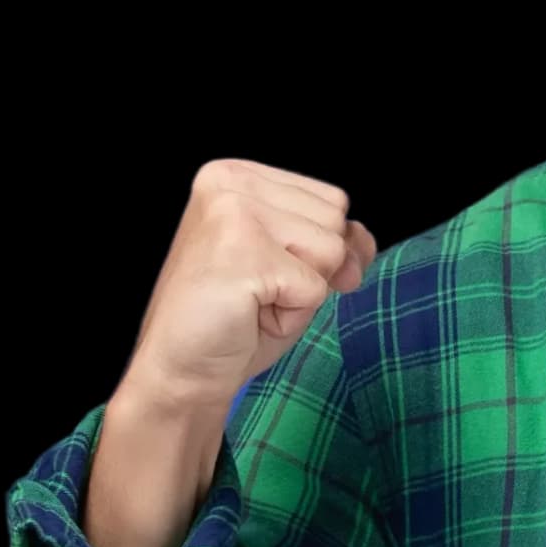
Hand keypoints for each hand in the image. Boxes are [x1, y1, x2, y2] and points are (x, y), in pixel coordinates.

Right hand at [127, 159, 375, 404]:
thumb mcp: (294, 269)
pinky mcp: (243, 252)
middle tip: (257, 290)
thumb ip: (334, 241)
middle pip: (336, 218)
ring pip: (332, 249)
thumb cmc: (233, 321)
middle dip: (313, 268)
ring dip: (303, 291)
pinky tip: (249, 315)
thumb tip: (362, 237)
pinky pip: (316, 287)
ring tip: (253, 301)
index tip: (264, 271)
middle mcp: (230, 182)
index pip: (331, 200)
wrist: (183, 370)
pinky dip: (293, 315)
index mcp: (236, 175)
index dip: (317, 250)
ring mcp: (234, 212)